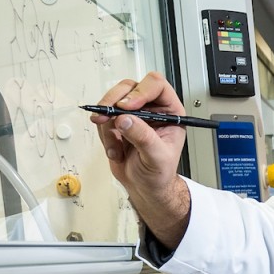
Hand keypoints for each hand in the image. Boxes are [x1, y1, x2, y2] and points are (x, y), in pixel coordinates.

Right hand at [90, 71, 192, 247]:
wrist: (145, 187)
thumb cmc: (160, 173)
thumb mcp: (157, 157)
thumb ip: (143, 137)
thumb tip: (126, 119)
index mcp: (169, 112)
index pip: (156, 86)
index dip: (140, 91)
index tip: (127, 107)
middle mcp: (151, 109)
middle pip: (129, 87)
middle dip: (115, 101)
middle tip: (107, 117)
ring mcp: (132, 115)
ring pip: (112, 102)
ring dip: (108, 123)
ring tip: (116, 146)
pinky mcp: (116, 123)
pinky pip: (103, 119)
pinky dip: (104, 135)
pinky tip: (115, 151)